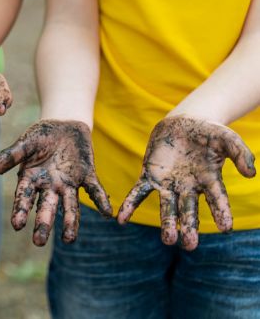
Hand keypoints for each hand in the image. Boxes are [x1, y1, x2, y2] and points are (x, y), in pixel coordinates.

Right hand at [0, 120, 111, 245]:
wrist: (64, 124)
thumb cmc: (40, 135)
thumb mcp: (24, 143)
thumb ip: (10, 156)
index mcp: (31, 179)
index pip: (25, 197)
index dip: (20, 210)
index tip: (16, 225)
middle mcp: (49, 186)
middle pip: (46, 207)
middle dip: (43, 223)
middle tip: (38, 241)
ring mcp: (69, 183)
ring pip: (70, 206)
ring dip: (70, 222)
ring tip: (69, 240)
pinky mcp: (87, 176)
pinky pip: (95, 190)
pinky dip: (101, 200)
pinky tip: (108, 213)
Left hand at [117, 116, 255, 249]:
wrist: (182, 123)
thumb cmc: (208, 133)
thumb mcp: (227, 138)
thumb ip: (240, 154)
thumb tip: (251, 173)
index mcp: (209, 180)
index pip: (217, 199)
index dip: (221, 212)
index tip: (225, 227)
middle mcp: (189, 187)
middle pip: (189, 210)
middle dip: (189, 227)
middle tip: (189, 245)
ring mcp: (169, 184)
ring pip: (167, 207)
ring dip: (166, 224)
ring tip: (168, 241)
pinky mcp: (150, 176)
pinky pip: (139, 192)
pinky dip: (130, 205)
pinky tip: (121, 220)